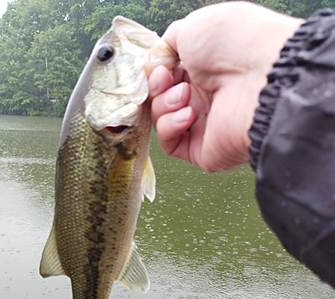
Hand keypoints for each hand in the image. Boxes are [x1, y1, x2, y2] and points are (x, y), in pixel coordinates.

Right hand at [149, 2, 302, 171]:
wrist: (261, 77)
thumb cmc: (236, 45)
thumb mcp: (194, 28)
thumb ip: (169, 42)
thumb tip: (158, 60)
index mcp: (205, 70)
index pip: (166, 78)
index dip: (157, 73)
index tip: (160, 67)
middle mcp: (205, 98)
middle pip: (161, 99)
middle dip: (158, 88)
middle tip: (167, 79)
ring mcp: (204, 125)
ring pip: (162, 120)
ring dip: (165, 105)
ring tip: (186, 95)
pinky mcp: (203, 150)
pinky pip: (170, 144)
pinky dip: (170, 127)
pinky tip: (188, 114)